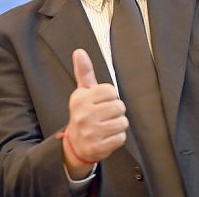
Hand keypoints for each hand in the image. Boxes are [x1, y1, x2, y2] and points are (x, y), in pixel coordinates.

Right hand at [63, 49, 127, 178]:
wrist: (75, 144)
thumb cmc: (83, 113)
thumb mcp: (82, 92)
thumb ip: (84, 72)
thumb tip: (79, 51)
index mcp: (80, 98)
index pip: (111, 90)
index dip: (110, 97)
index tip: (101, 102)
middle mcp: (84, 114)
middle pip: (119, 106)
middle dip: (115, 111)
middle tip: (104, 116)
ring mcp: (90, 132)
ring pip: (122, 122)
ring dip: (118, 125)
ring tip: (106, 126)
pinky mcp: (97, 147)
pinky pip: (121, 138)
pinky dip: (117, 138)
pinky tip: (107, 137)